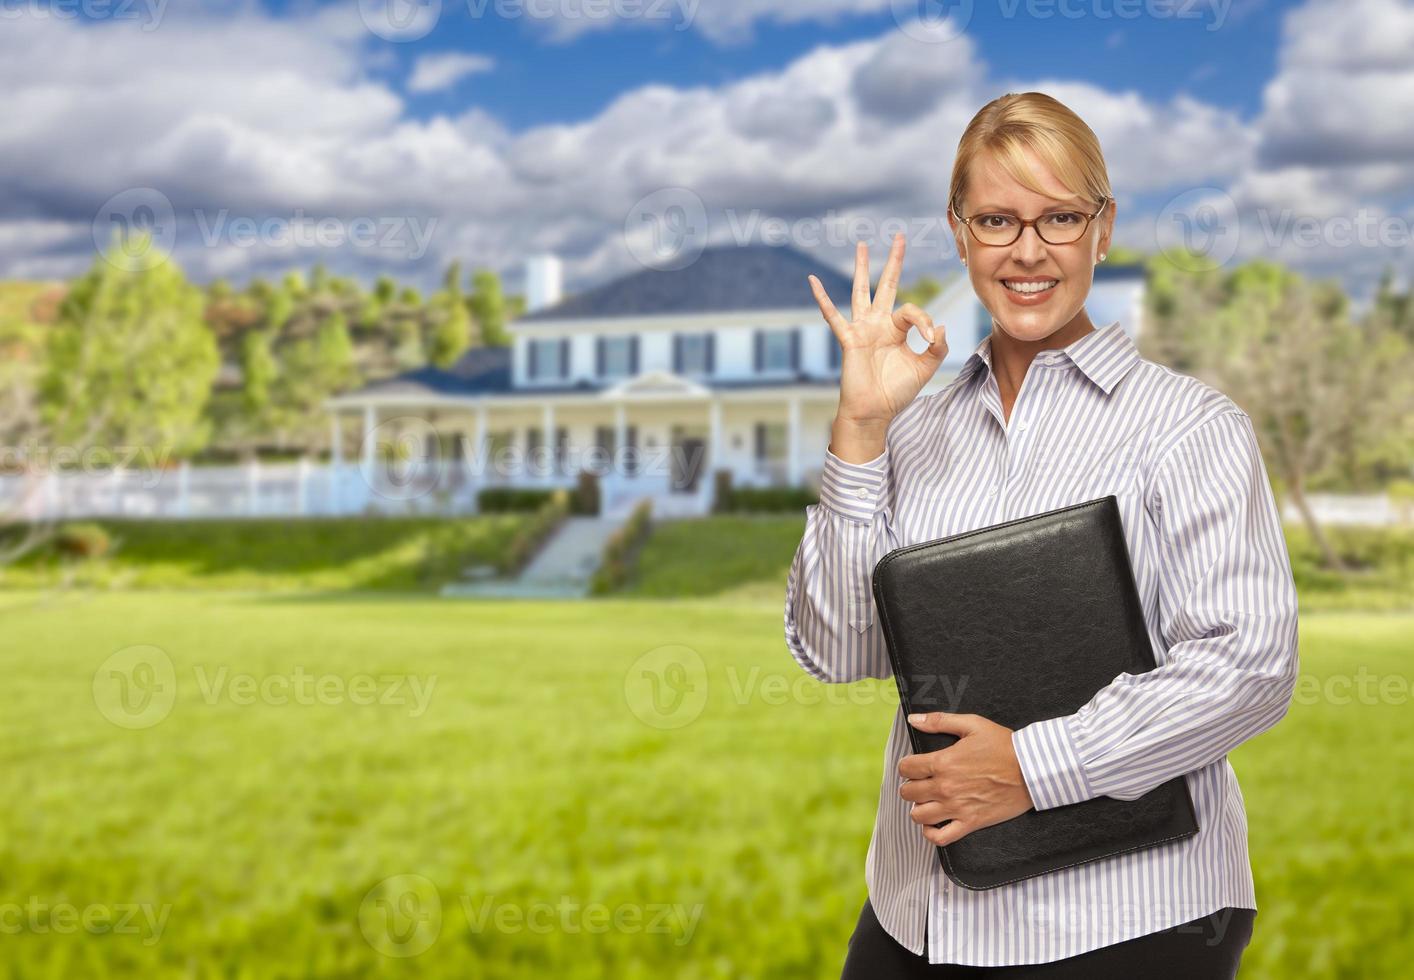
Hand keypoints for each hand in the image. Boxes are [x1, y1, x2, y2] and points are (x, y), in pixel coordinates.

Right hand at [808, 233, 948, 431]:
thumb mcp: (924, 368)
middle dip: (893, 262)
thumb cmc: (896, 392)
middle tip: (899, 236)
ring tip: (862, 245)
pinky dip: (822, 299)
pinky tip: (812, 280)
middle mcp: (878, 324)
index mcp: (896, 330)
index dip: (925, 321)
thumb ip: (936, 347)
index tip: (931, 339)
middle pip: (886, 285)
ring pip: (861, 291)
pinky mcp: (848, 339)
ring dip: (861, 268)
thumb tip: (940, 325)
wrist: (874, 411)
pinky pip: (832, 316)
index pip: (912, 310)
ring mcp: (861, 329)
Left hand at [897, 712, 1035, 847]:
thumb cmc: (1003, 745)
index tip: (915, 765)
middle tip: (922, 782)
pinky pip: (940, 838)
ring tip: (928, 801)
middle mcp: (945, 787)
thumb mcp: (972, 724)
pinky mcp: (971, 823)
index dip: (907, 765)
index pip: (906, 768)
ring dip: (919, 808)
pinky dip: (931, 833)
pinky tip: (934, 823)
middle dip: (911, 786)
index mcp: (943, 762)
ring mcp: (957, 808)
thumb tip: (913, 719)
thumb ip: (939, 721)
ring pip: (918, 816)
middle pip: (908, 793)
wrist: (1031, 769)